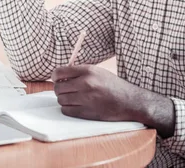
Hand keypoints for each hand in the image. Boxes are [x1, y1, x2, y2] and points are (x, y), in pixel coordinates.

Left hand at [52, 65, 175, 137]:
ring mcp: (86, 99)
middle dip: (59, 89)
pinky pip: (66, 110)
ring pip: (60, 100)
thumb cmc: (113, 85)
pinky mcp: (87, 112)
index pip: (59, 72)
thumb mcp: (98, 71)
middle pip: (58, 87)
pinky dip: (68, 108)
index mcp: (88, 71)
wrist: (129, 101)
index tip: (57, 78)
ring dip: (63, 99)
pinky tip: (76, 105)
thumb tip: (60, 76)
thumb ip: (79, 72)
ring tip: (72, 97)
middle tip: (65, 89)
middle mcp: (86, 83)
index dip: (55, 76)